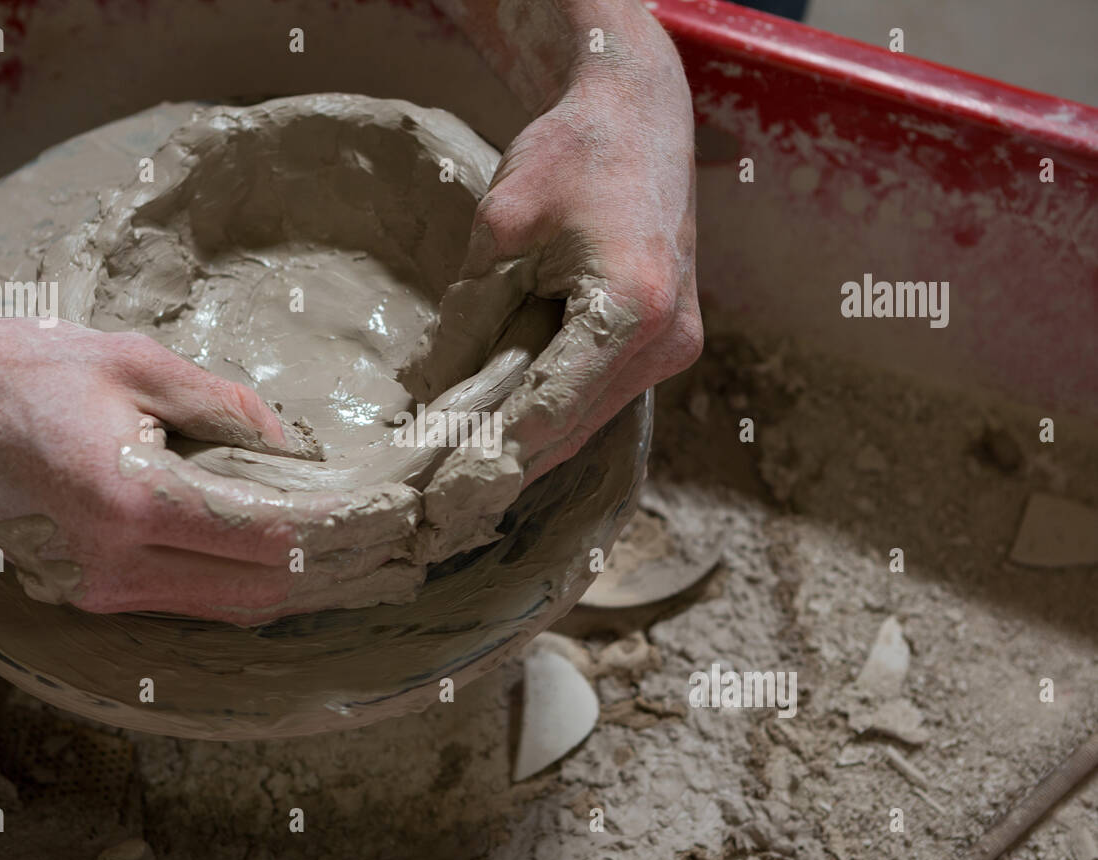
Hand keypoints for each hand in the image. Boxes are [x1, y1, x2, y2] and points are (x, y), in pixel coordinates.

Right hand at [0, 318, 420, 623]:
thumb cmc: (14, 373)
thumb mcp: (131, 363)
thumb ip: (225, 406)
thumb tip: (296, 442)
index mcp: (135, 503)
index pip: (266, 541)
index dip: (325, 529)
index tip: (369, 507)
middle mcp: (117, 565)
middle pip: (254, 591)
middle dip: (311, 563)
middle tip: (356, 525)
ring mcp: (95, 589)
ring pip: (220, 606)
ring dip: (269, 575)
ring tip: (312, 528)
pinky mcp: (81, 591)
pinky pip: (178, 600)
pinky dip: (223, 577)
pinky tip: (246, 535)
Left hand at [403, 62, 701, 495]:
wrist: (639, 113)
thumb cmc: (571, 156)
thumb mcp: (501, 232)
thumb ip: (471, 319)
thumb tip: (435, 393)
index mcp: (632, 308)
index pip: (548, 409)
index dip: (488, 453)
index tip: (437, 487)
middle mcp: (667, 341)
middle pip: (571, 428)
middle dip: (503, 460)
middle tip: (439, 494)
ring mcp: (676, 346)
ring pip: (587, 418)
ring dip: (527, 440)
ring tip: (460, 466)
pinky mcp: (668, 341)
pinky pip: (600, 393)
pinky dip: (552, 408)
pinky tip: (503, 425)